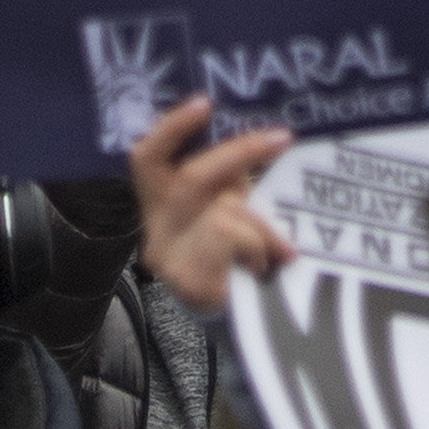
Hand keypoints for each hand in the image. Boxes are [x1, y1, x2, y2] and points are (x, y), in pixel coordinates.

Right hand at [129, 94, 292, 315]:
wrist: (239, 325)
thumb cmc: (232, 258)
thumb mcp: (223, 208)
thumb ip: (225, 179)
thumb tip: (259, 134)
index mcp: (159, 204)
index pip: (146, 157)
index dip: (171, 128)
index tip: (205, 103)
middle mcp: (156, 230)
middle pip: (192, 178)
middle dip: (241, 154)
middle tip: (282, 138)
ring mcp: (169, 259)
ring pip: (220, 213)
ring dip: (259, 223)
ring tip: (281, 245)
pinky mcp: (189, 283)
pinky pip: (233, 243)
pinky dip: (258, 247)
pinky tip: (266, 265)